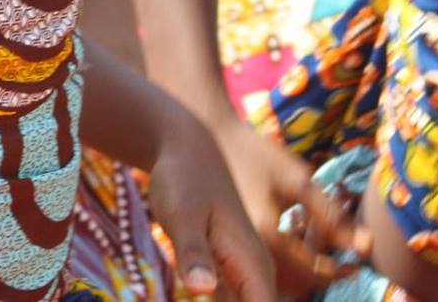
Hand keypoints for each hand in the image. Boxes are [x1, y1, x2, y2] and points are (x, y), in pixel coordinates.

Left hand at [144, 116, 278, 299]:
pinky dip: (217, 300)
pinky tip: (197, 291)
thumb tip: (201, 289)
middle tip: (204, 287)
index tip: (218, 296)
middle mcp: (255, 270)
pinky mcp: (224, 270)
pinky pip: (231, 301)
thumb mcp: (183, 214)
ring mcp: (241, 270)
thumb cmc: (183, 179)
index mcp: (253, 261)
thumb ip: (193, 252)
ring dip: (226, 301)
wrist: (184, 150)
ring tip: (197, 280)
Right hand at [209, 114, 366, 296]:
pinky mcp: (230, 245)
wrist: (208, 139)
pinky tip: (288, 236)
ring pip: (278, 280)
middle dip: (319, 273)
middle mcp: (248, 250)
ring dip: (300, 271)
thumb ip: (331, 216)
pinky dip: (282, 263)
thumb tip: (368, 247)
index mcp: (268, 235)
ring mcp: (236, 250)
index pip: (312, 272)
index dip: (339, 271)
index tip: (355, 264)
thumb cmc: (256, 154)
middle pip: (294, 282)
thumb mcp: (298, 179)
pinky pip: (262, 268)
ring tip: (312, 243)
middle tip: (339, 259)